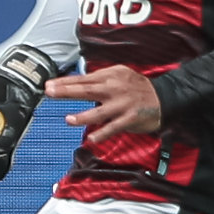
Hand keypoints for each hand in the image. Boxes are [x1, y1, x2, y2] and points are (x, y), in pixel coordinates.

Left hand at [44, 66, 161, 142]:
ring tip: (69, 119)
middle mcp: (114, 89)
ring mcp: (122, 105)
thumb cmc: (137, 88)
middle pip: (86, 90)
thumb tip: (75, 83)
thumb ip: (99, 79)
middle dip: (66, 92)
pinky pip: (113, 128)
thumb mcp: (119, 75)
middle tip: (49, 92)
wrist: (164, 97)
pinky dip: (102, 133)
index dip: (64, 82)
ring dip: (82, 116)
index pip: (82, 79)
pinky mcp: (130, 119)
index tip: (49, 85)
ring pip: (99, 112)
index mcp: (110, 76)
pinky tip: (92, 138)